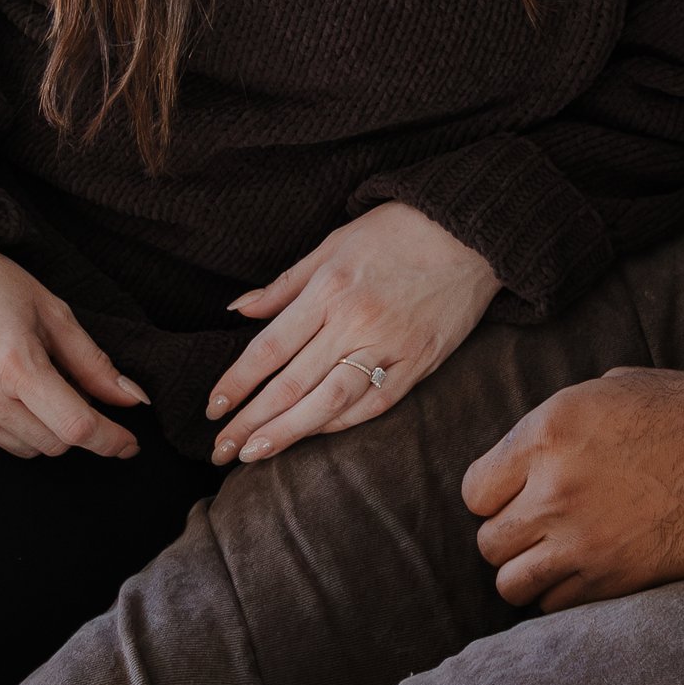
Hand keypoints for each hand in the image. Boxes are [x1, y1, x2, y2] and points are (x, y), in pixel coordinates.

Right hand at [0, 244, 149, 459]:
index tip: (130, 445)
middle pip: (54, 443)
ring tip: (33, 381)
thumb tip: (133, 400)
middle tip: (73, 388)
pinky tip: (1, 385)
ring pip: (26, 448)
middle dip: (76, 426)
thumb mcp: (53, 312)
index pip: (76, 426)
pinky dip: (11, 423)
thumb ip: (94, 364)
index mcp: (15, 363)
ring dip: (44, 428)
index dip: (110, 440)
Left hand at [208, 201, 500, 464]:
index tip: (212, 410)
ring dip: (287, 433)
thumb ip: (285, 284)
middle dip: (251, 421)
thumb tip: (238, 310)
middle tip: (220, 450)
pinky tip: (313, 435)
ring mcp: (390, 346)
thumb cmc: (398, 229)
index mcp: (329, 290)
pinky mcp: (419, 362)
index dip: (236, 384)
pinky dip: (340, 423)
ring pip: (328, 402)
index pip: (269, 349)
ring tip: (255, 454)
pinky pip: (374, 403)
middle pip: (291, 383)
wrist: (472, 232)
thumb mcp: (333, 243)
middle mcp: (355, 322)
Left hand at [461, 368, 683, 611]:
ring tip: (551, 554)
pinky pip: (555, 606)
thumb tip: (523, 458)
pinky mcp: (614, 580)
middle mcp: (555, 491)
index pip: (474, 491)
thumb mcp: (609, 390)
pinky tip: (583, 570)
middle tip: (537, 523)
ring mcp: (583, 542)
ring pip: (511, 584)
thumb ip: (554, 426)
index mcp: (549, 433)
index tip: (514, 492)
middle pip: (487, 542)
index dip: (493, 493)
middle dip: (508, 533)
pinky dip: (561, 593)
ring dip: (526, 570)